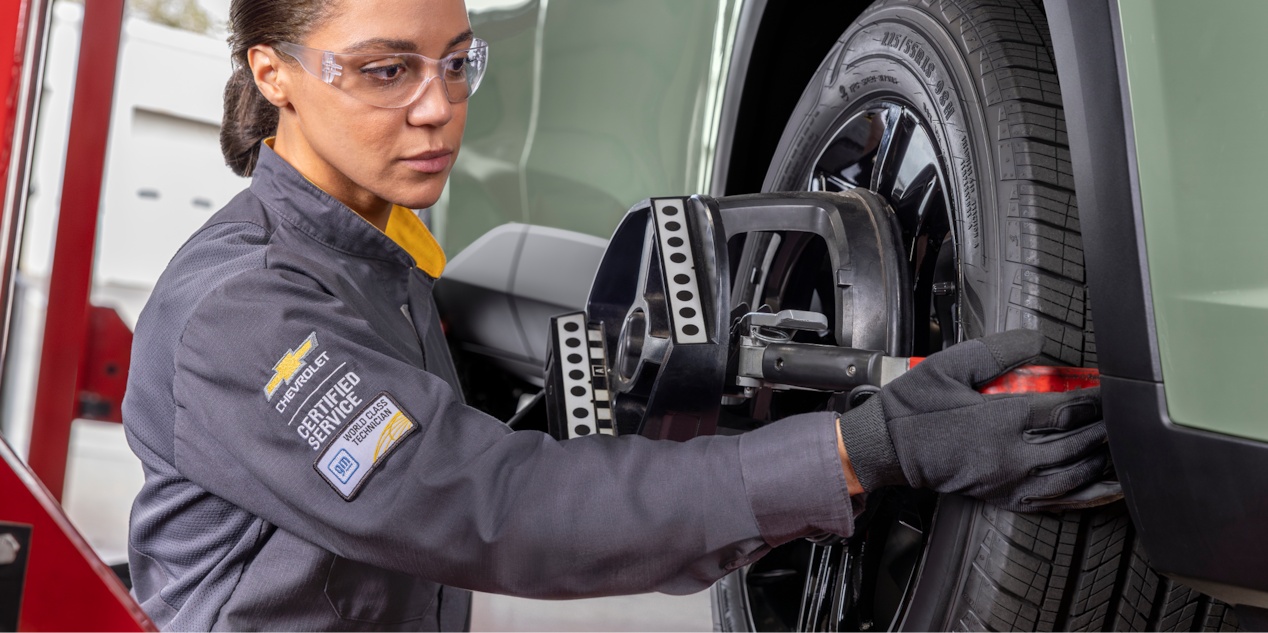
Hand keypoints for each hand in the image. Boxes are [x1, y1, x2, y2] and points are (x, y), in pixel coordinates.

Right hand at [838, 329, 1120, 511]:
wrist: (886, 448)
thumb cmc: (913, 407)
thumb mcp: (949, 365)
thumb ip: (997, 350)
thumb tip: (1039, 338)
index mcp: (999, 419)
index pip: (1065, 408)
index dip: (1095, 398)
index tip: (1110, 388)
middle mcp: (1011, 455)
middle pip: (1077, 444)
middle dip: (1106, 430)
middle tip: (1127, 416)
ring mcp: (1009, 481)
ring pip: (1074, 477)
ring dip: (1103, 462)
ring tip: (1123, 449)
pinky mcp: (1005, 498)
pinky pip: (1058, 502)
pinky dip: (1088, 496)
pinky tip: (1107, 488)